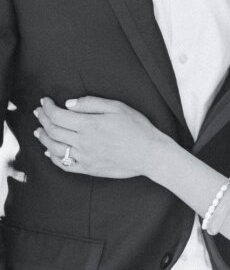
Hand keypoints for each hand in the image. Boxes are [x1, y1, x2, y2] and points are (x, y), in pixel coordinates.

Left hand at [34, 96, 169, 178]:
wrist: (150, 154)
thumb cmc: (138, 128)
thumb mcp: (118, 108)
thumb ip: (92, 103)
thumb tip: (69, 104)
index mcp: (89, 125)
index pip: (58, 115)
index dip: (47, 107)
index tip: (44, 101)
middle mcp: (83, 142)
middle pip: (53, 131)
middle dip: (42, 119)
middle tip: (38, 112)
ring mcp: (84, 157)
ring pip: (54, 148)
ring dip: (43, 138)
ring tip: (39, 131)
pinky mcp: (88, 169)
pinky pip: (64, 165)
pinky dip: (53, 158)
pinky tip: (50, 152)